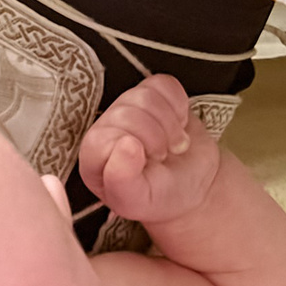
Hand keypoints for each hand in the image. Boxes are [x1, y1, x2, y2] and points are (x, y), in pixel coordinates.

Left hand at [79, 76, 220, 225]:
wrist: (191, 186)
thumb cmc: (159, 197)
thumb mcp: (137, 201)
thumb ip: (122, 180)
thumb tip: (125, 144)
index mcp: (94, 156)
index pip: (101, 137)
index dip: (131, 147)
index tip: (146, 164)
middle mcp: (107, 128)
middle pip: (127, 113)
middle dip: (155, 138)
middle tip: (163, 157)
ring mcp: (129, 107)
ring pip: (146, 95)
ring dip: (170, 124)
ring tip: (172, 145)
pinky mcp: (153, 93)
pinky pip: (165, 83)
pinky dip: (179, 105)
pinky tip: (178, 125)